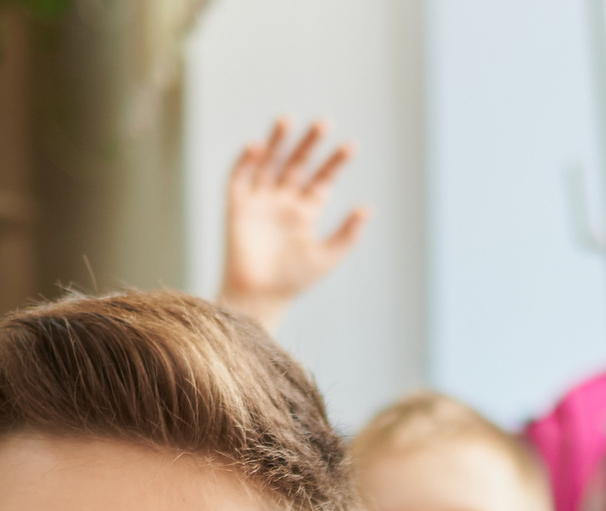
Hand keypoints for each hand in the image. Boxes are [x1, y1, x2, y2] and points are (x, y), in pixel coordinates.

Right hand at [218, 120, 367, 330]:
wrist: (260, 296)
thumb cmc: (293, 280)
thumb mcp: (327, 256)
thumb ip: (347, 233)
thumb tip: (368, 208)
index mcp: (305, 212)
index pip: (322, 179)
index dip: (335, 162)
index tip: (351, 147)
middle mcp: (283, 201)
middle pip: (297, 163)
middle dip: (309, 144)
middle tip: (324, 123)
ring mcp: (260, 201)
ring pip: (269, 163)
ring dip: (277, 142)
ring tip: (287, 120)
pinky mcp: (237, 207)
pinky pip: (240, 178)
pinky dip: (246, 161)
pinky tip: (258, 147)